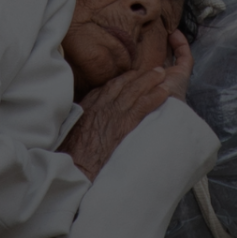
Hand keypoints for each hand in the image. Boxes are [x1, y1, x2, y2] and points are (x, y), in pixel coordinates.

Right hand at [57, 32, 189, 179]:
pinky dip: (154, 97)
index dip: (122, 81)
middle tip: (151, 70)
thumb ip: (82, 122)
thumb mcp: (71, 130)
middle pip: (122, 84)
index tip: (131, 76)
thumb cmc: (72, 154)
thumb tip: (88, 123)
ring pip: (134, 91)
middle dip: (138, 76)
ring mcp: (113, 113)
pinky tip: (164, 92)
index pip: (107, 88)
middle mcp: (101, 105)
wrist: (75, 166)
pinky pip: (143, 106)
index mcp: (88, 106)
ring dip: (149, 81)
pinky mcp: (123, 124)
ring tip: (161, 74)